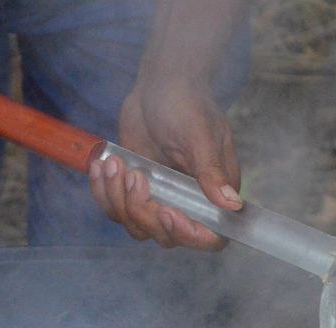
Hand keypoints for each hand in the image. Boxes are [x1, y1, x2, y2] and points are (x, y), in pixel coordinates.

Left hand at [90, 78, 241, 249]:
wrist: (160, 83)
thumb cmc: (187, 104)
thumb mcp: (200, 136)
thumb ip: (212, 173)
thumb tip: (233, 205)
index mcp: (213, 193)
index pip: (209, 236)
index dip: (189, 235)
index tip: (167, 211)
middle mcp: (187, 203)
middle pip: (166, 236)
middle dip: (144, 211)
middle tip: (136, 175)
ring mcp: (159, 198)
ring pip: (136, 226)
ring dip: (119, 200)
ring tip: (115, 163)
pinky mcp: (133, 190)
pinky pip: (115, 209)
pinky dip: (103, 192)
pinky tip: (102, 164)